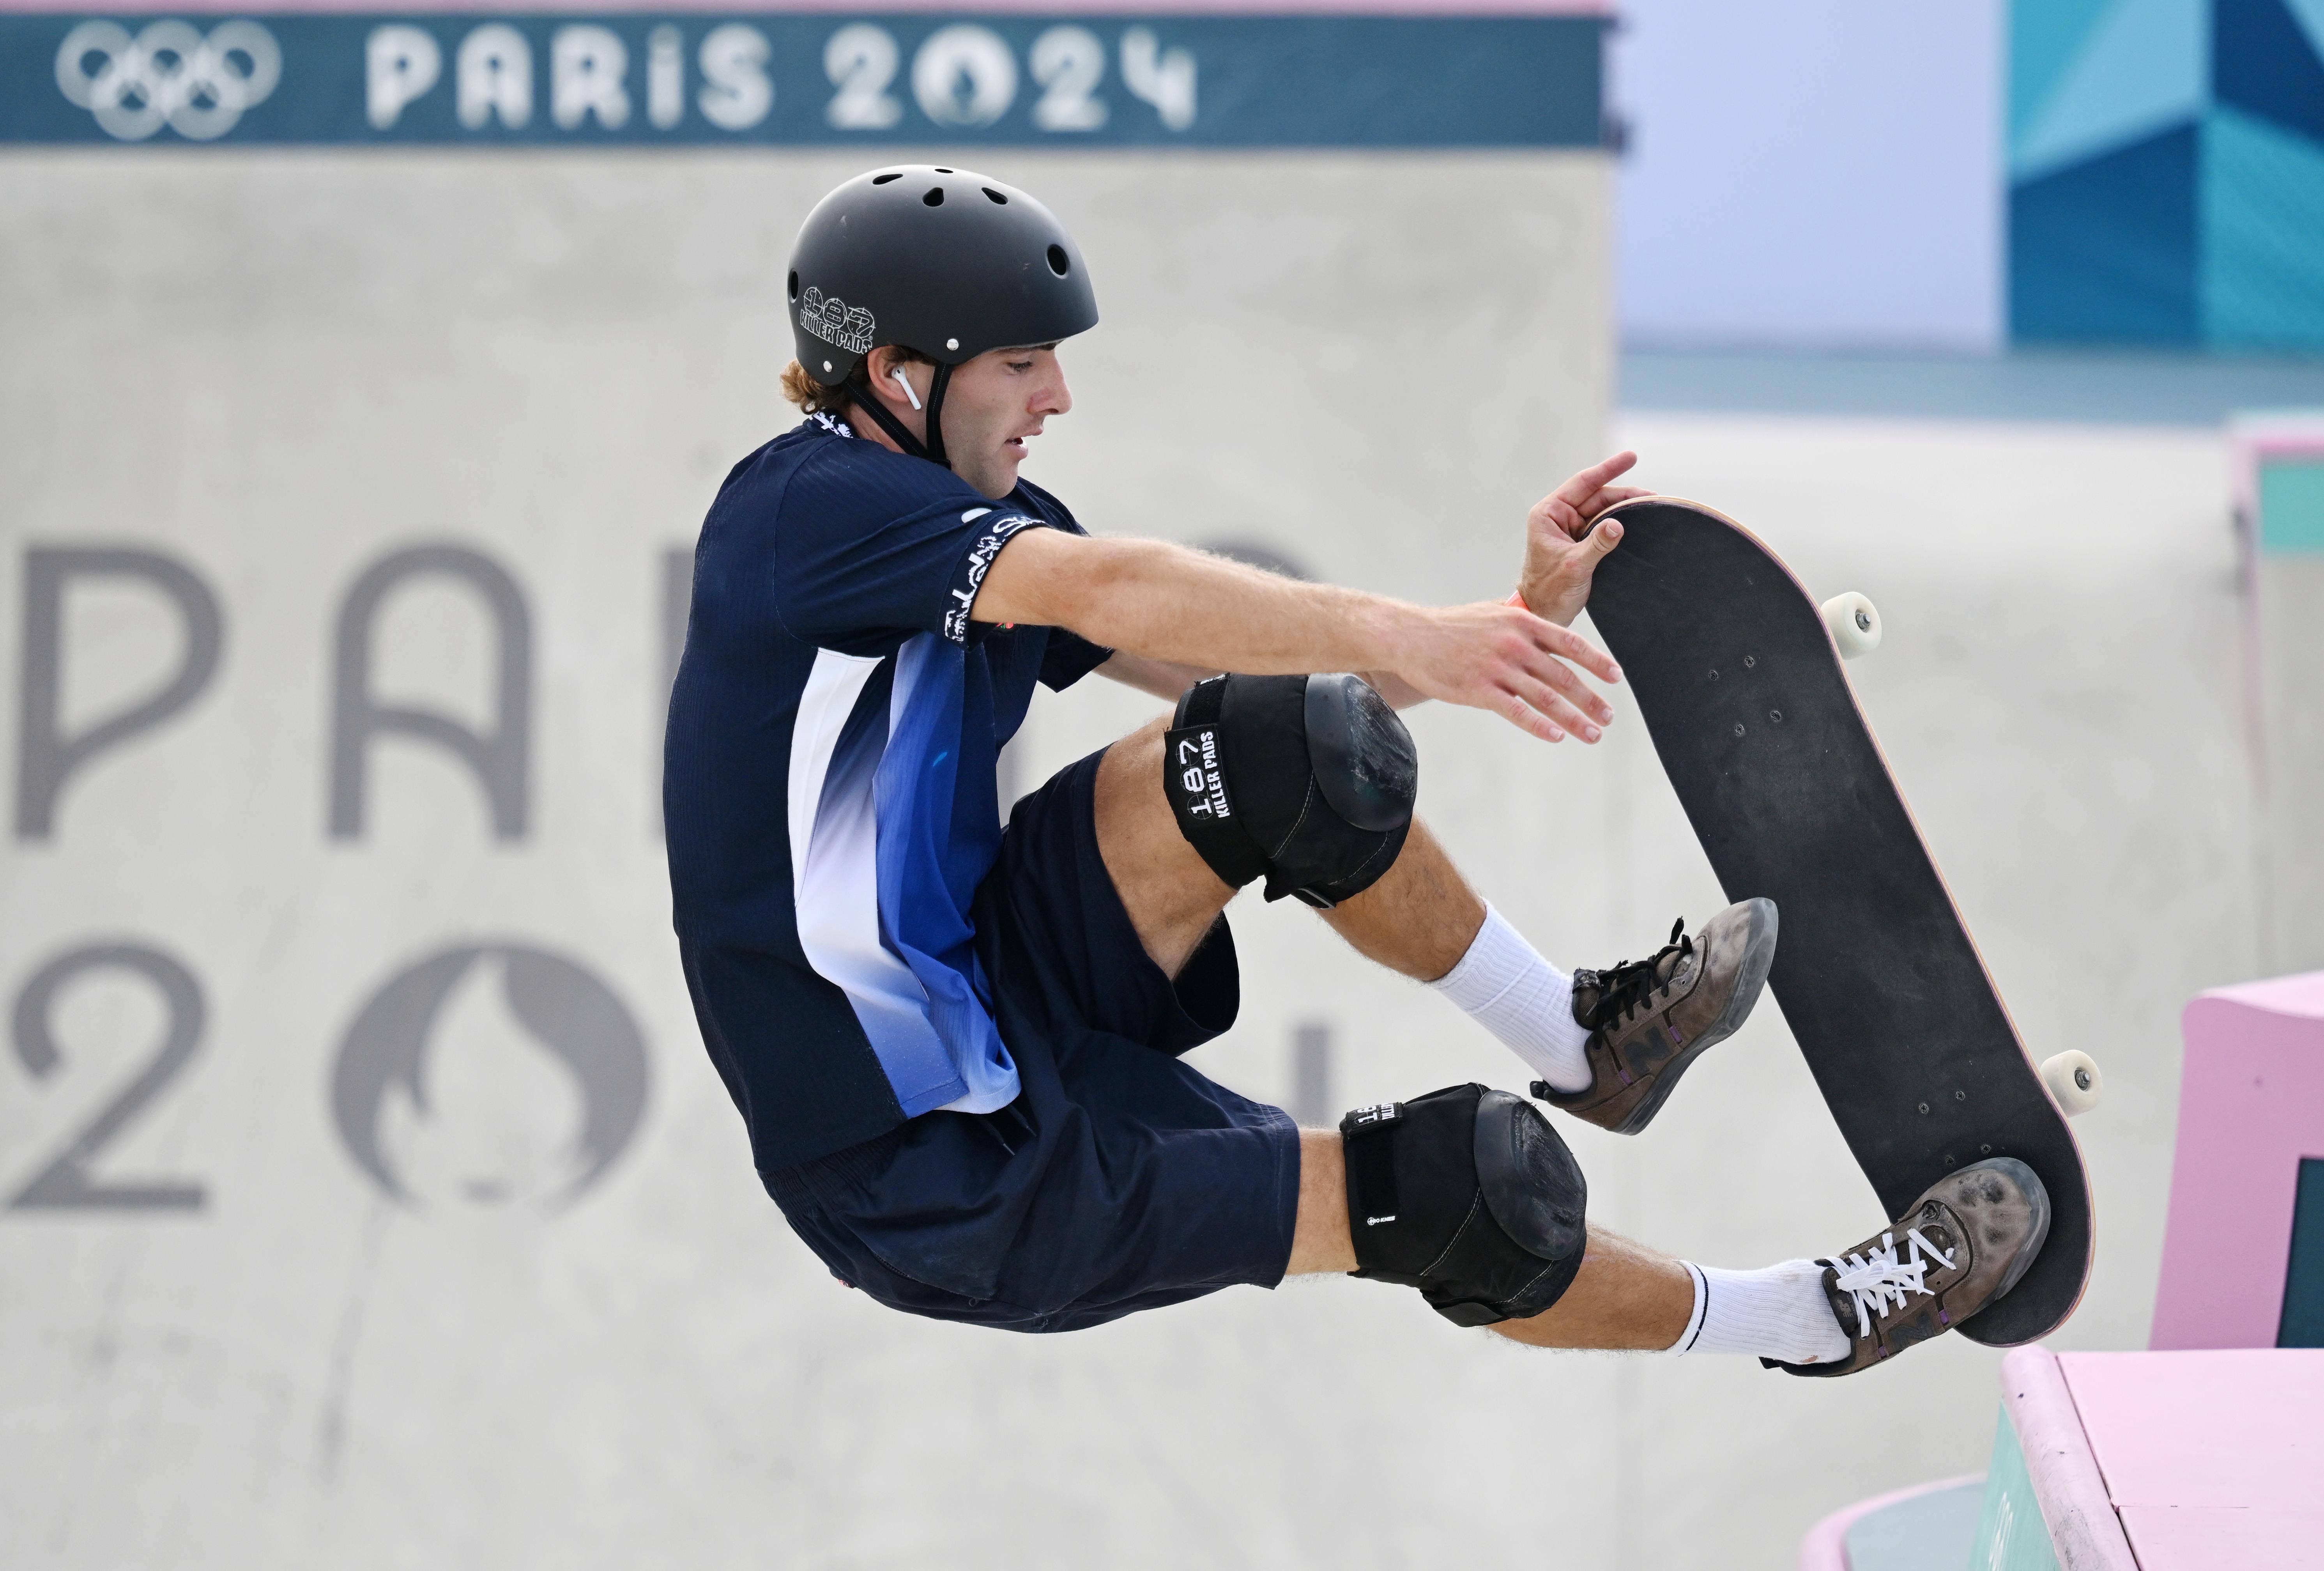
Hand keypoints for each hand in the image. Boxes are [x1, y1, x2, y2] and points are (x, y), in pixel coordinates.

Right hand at [1385, 600, 1621, 743]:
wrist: (1410, 635)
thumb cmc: (1453, 627)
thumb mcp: (1494, 615)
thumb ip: (1524, 627)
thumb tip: (1553, 640)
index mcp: (1522, 622)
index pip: (1570, 643)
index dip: (1597, 662)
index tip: (1616, 678)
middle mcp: (1514, 643)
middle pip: (1562, 676)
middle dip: (1590, 699)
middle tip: (1609, 717)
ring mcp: (1496, 667)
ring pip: (1545, 697)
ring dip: (1573, 718)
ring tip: (1592, 734)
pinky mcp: (1477, 689)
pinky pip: (1516, 711)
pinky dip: (1539, 725)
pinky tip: (1557, 736)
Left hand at [1517, 451, 1650, 627]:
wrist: (1543, 614)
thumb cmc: (1549, 591)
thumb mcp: (1574, 567)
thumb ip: (1596, 545)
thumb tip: (1618, 525)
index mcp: (1548, 514)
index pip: (1583, 483)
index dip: (1608, 469)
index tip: (1632, 456)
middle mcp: (1559, 516)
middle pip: (1597, 496)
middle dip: (1625, 494)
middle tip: (1653, 497)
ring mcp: (1570, 528)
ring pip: (1603, 510)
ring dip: (1626, 509)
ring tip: (1652, 508)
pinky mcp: (1581, 542)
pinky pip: (1603, 526)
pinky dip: (1620, 524)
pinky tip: (1639, 523)